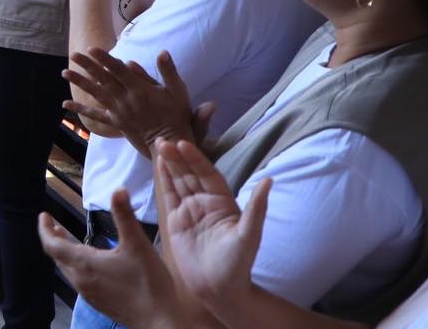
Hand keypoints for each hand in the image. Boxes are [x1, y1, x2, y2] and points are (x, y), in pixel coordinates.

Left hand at [38, 189, 178, 327]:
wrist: (159, 322)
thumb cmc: (148, 283)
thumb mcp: (137, 245)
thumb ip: (125, 216)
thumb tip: (118, 189)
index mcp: (84, 264)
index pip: (52, 245)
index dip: (44, 229)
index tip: (44, 216)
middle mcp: (81, 280)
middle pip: (58, 257)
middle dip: (54, 239)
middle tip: (54, 225)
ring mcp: (89, 294)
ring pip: (68, 270)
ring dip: (64, 253)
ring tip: (69, 241)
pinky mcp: (99, 303)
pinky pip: (79, 281)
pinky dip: (76, 266)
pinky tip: (90, 264)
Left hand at [64, 48, 211, 153]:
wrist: (169, 142)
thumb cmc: (176, 115)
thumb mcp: (178, 91)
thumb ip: (168, 71)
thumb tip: (162, 52)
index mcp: (140, 90)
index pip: (119, 70)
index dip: (105, 59)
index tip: (92, 48)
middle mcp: (126, 99)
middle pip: (104, 79)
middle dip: (88, 66)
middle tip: (74, 54)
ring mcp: (118, 111)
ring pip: (96, 94)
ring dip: (80, 82)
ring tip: (65, 72)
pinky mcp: (115, 122)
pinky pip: (95, 115)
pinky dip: (80, 110)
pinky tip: (65, 105)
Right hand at [156, 140, 268, 306]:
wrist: (219, 289)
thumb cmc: (238, 264)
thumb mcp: (249, 235)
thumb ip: (256, 207)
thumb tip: (269, 180)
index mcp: (223, 202)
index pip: (207, 174)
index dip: (195, 159)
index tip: (183, 144)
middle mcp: (206, 202)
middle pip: (190, 174)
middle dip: (178, 157)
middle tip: (164, 140)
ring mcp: (190, 210)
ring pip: (179, 181)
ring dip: (169, 164)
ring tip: (158, 145)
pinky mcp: (176, 221)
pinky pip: (169, 196)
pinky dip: (163, 180)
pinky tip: (158, 165)